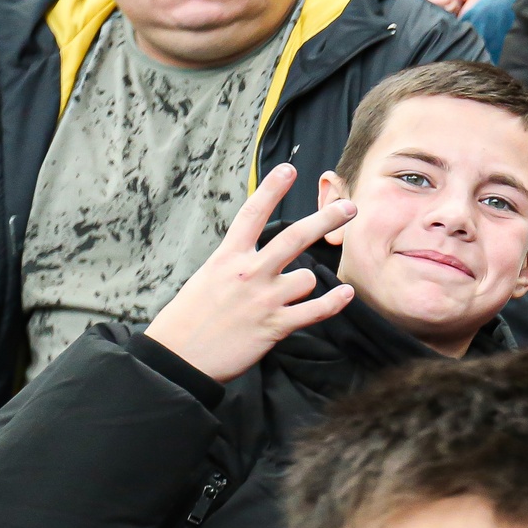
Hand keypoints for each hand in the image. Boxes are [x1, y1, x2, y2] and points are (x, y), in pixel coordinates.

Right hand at [142, 164, 356, 383]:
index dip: (271, 189)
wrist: (178, 358)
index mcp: (227, 257)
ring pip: (307, 277)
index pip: (252, 214)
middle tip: (350, 206)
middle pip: (295, 237)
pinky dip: (334, 302)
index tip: (289, 169)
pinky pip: (315, 310)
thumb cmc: (190, 318)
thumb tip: (259, 252)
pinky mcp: (274, 326)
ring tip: (290, 296)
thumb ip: (236, 262)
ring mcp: (263, 299)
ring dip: (306, 283)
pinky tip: (345, 294)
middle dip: (326, 219)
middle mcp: (248, 272)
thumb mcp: (207, 278)